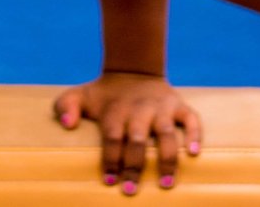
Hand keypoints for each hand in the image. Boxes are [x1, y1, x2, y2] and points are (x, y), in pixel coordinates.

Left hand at [53, 72, 201, 193]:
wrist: (134, 69)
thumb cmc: (105, 95)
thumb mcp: (80, 95)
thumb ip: (65, 106)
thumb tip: (66, 124)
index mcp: (115, 110)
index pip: (112, 137)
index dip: (111, 158)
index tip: (109, 180)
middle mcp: (139, 109)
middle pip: (136, 139)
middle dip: (135, 165)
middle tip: (131, 190)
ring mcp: (160, 107)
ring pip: (165, 133)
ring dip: (167, 158)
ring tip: (166, 182)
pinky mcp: (178, 105)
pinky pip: (190, 118)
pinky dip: (194, 134)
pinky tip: (194, 153)